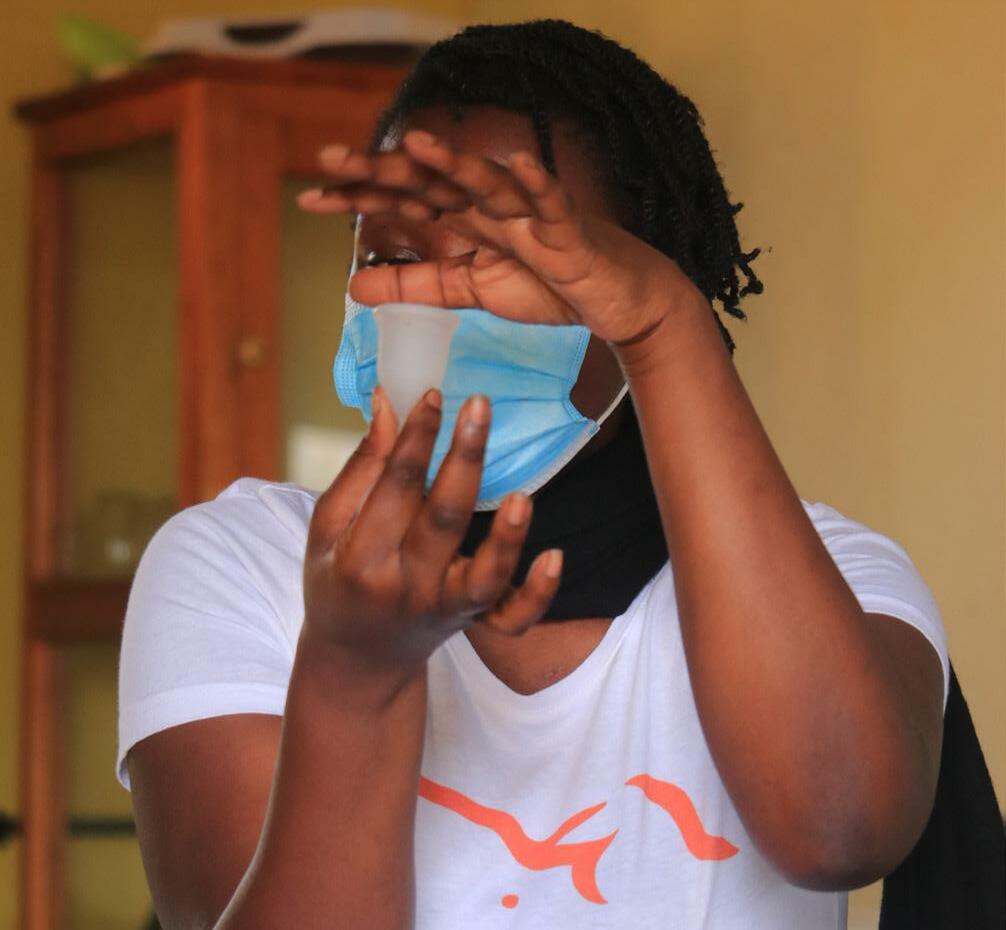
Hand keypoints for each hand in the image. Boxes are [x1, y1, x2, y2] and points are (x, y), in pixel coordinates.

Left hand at [298, 131, 704, 345]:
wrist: (612, 298)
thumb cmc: (547, 286)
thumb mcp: (468, 291)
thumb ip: (416, 285)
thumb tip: (352, 288)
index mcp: (465, 220)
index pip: (404, 202)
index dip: (359, 198)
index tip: (309, 198)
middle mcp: (489, 207)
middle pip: (431, 181)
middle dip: (383, 170)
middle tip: (330, 158)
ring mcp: (527, 213)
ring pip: (485, 181)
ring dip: (453, 161)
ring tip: (414, 144)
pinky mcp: (566, 228)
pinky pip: (550, 200)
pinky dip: (535, 182)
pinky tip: (515, 164)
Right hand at [303, 385, 562, 683]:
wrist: (358, 660)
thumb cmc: (338, 580)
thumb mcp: (328, 527)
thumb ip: (361, 467)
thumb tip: (388, 401)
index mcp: (361, 559)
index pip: (395, 487)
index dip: (416, 437)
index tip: (434, 394)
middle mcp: (407, 586)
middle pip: (443, 519)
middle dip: (463, 459)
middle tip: (480, 406)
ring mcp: (445, 607)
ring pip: (485, 576)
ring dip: (507, 536)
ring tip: (520, 494)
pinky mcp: (474, 620)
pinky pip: (513, 617)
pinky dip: (538, 593)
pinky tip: (554, 556)